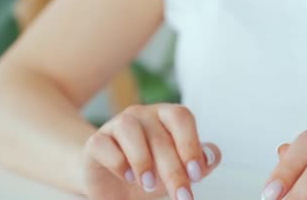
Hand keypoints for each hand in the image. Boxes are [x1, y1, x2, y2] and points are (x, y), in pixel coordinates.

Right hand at [82, 104, 220, 199]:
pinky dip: (118, 162)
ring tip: (149, 185)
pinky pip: (104, 144)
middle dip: (173, 169)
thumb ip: (198, 164)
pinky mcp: (96, 141)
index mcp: (165, 117)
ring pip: (129, 129)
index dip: (190, 143)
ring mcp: (116, 125)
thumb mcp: (178, 172)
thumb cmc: (151, 174)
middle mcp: (141, 115)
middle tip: (181, 196)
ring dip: (142, 160)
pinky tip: (127, 176)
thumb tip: (211, 155)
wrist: (113, 187)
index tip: (196, 175)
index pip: (181, 116)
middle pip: (159, 134)